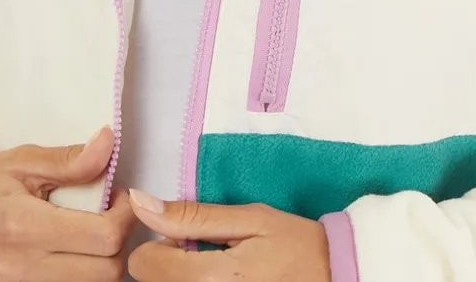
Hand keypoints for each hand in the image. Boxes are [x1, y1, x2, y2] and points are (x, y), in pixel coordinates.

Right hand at [0, 128, 134, 281]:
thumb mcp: (18, 164)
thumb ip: (68, 159)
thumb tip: (108, 142)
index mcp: (24, 228)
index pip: (105, 236)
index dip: (125, 215)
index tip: (118, 198)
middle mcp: (21, 270)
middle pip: (106, 272)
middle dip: (120, 241)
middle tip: (110, 217)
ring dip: (103, 262)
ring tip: (92, 235)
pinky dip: (82, 276)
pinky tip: (75, 254)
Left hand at [128, 191, 330, 281]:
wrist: (334, 279)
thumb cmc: (296, 246)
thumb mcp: (251, 219)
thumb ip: (194, 216)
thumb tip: (141, 202)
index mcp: (208, 277)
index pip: (143, 261)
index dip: (163, 241)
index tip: (191, 237)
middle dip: (169, 262)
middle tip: (206, 252)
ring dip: (181, 277)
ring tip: (216, 270)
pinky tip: (224, 281)